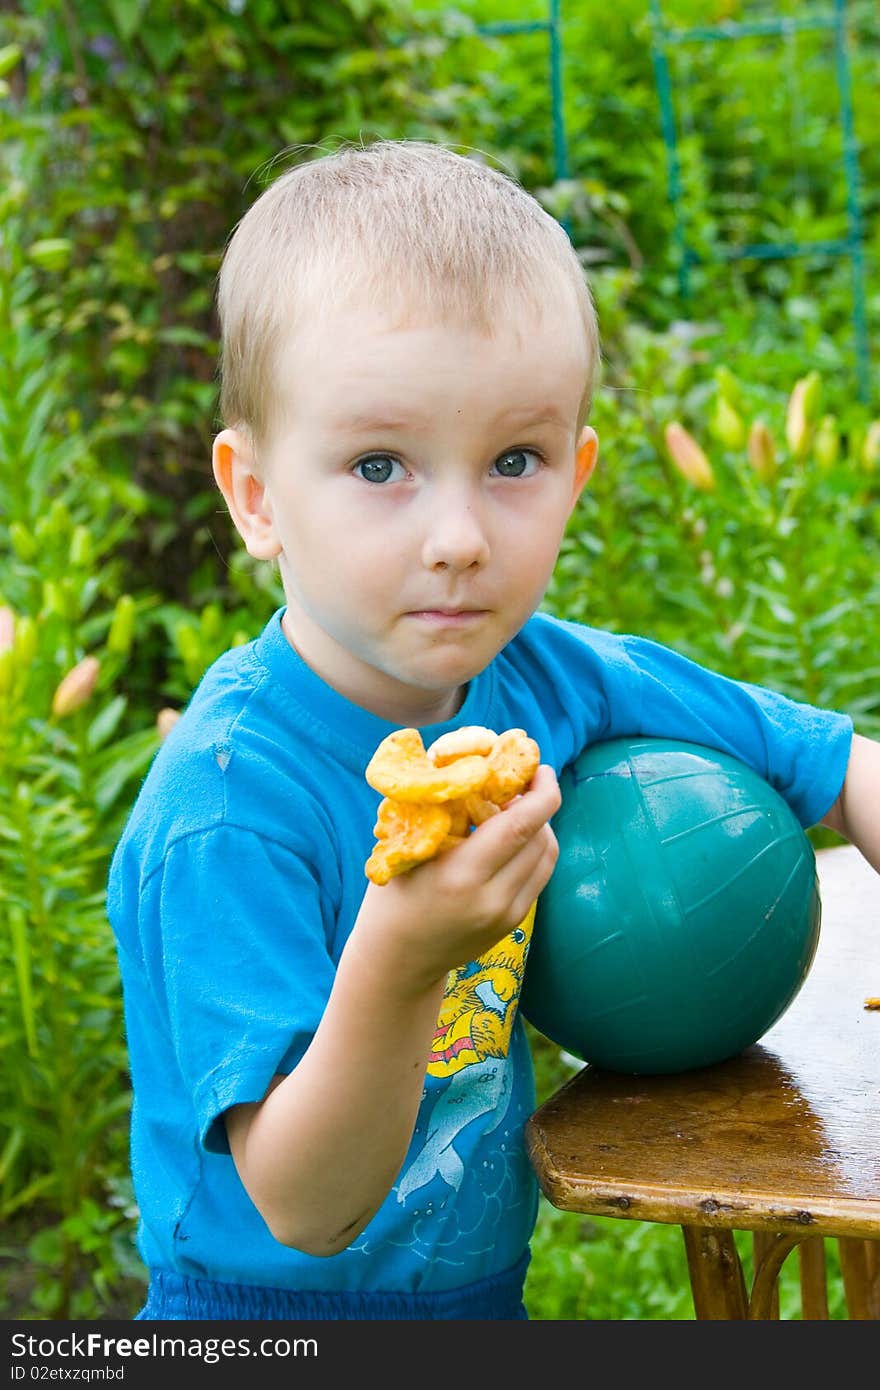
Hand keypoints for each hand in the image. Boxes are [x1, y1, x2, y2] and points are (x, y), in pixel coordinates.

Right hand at [353, 763, 560, 994]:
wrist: (397, 961)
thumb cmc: (393, 894)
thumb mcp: (408, 849)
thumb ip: (443, 810)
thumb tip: (475, 763)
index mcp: (460, 875)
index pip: (520, 826)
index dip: (540, 792)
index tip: (540, 767)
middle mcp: (491, 898)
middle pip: (540, 838)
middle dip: (539, 804)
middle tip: (521, 783)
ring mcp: (506, 915)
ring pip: (546, 857)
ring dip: (539, 826)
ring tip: (516, 809)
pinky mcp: (512, 924)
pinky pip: (538, 876)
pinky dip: (532, 850)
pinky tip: (511, 839)